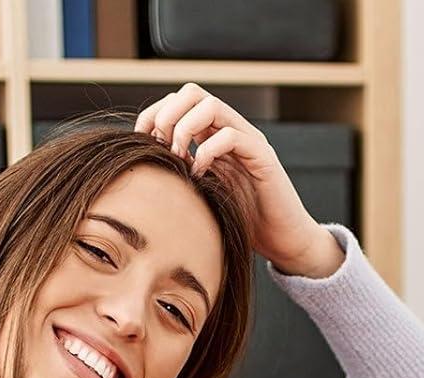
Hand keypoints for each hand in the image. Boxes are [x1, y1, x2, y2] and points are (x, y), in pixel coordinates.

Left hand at [134, 82, 342, 277]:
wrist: (282, 240)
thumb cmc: (241, 221)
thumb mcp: (200, 195)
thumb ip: (179, 177)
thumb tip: (143, 171)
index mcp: (211, 135)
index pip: (178, 101)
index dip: (153, 115)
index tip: (141, 142)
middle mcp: (228, 130)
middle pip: (191, 92)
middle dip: (167, 116)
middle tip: (161, 149)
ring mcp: (246, 140)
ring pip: (210, 105)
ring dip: (185, 129)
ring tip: (179, 159)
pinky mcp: (261, 156)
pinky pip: (231, 136)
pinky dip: (207, 151)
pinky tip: (199, 176)